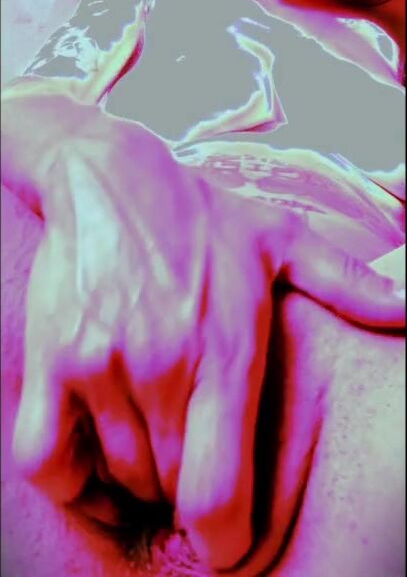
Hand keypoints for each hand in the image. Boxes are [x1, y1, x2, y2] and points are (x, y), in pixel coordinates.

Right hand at [3, 94, 404, 571]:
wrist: (111, 177)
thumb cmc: (198, 214)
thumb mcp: (280, 238)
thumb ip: (345, 282)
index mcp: (226, 351)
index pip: (218, 489)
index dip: (225, 537)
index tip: (228, 540)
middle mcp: (162, 367)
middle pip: (170, 488)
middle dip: (186, 490)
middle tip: (193, 461)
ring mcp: (100, 366)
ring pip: (119, 474)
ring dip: (138, 479)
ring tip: (153, 449)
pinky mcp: (51, 359)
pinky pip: (43, 457)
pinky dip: (68, 480)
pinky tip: (91, 467)